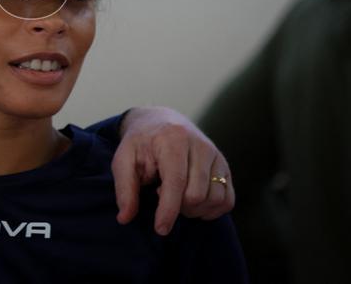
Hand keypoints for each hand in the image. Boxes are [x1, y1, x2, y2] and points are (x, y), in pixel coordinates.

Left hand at [112, 106, 234, 234]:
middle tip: (160, 194)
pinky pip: (227, 200)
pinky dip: (211, 210)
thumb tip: (124, 218)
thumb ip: (124, 188)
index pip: (176, 181)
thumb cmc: (141, 143)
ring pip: (214, 199)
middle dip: (177, 207)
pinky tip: (193, 203)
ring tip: (175, 196)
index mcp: (173, 139)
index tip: (160, 229)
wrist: (162, 121)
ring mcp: (216, 155)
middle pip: (196, 195)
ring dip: (194, 210)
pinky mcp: (225, 166)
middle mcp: (200, 145)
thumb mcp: (123, 159)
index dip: (169, 210)